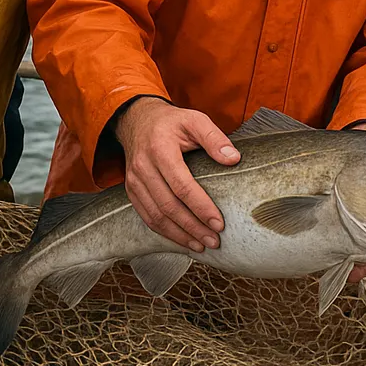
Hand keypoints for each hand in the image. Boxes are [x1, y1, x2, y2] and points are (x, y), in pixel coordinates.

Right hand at [117, 96, 239, 252]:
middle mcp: (143, 168)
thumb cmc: (172, 122)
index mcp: (160, 149)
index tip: (219, 223)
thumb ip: (215, 138)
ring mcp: (134, 182)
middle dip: (193, 227)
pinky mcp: (131, 191)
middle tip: (214, 240)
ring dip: (179, 235)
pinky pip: (147, 217)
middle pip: (168, 206)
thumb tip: (234, 159)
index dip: (201, 207)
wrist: (138, 121)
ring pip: (156, 216)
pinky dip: (165, 232)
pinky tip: (182, 239)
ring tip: (202, 245)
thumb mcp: (195, 120)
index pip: (182, 186)